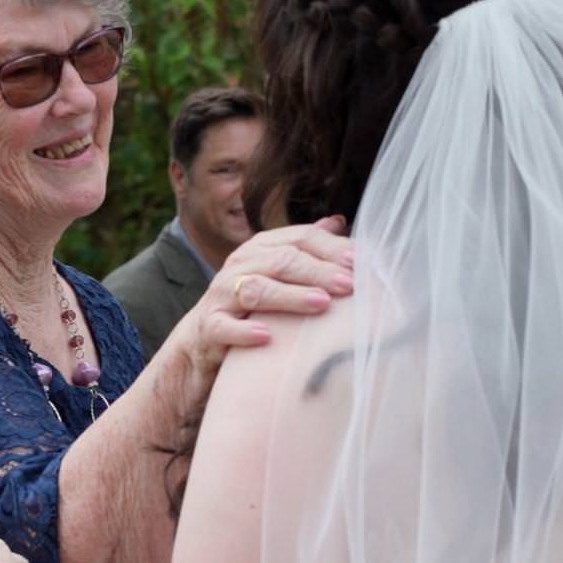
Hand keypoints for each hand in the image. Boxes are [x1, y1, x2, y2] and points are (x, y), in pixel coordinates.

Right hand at [149, 216, 352, 422]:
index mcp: (261, 249)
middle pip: (282, 260)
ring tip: (321, 304)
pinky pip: (224, 327)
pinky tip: (266, 337)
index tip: (361, 263)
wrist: (201, 341)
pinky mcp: (209, 327)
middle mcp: (240, 266)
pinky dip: (244, 331)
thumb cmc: (248, 306)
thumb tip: (338, 222)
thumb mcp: (276, 273)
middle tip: (349, 284)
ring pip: (257, 289)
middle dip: (318, 271)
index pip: (300, 238)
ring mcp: (222, 295)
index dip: (331, 248)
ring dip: (290, 296)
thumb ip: (304, 249)